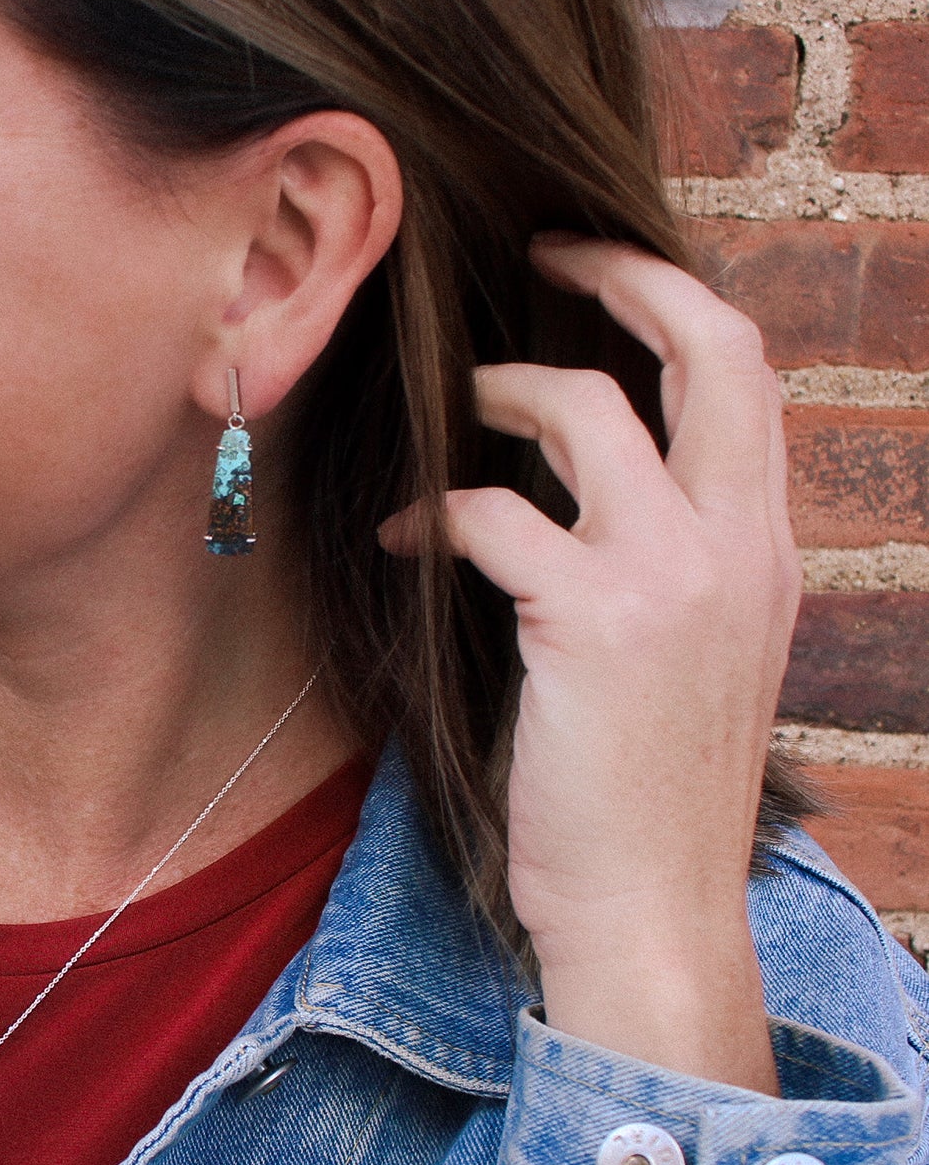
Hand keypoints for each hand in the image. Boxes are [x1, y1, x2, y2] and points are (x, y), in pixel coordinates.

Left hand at [382, 235, 797, 1094]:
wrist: (652, 909)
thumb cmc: (647, 791)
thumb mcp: (694, 658)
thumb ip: (670, 563)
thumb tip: (587, 490)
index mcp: (766, 549)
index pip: (751, 377)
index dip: (677, 302)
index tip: (603, 275)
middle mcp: (739, 544)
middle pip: (711, 347)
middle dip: (626, 276)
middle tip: (546, 256)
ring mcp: (672, 577)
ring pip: (588, 409)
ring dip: (506, 389)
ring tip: (452, 410)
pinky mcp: (590, 621)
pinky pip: (493, 513)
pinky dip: (433, 510)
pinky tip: (398, 538)